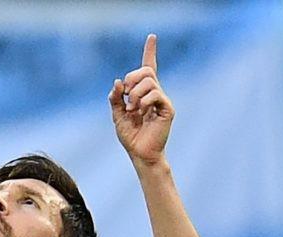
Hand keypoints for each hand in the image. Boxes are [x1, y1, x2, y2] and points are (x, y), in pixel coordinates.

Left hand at [108, 34, 174, 166]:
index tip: (152, 36)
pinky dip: (143, 101)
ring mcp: (162, 100)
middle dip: (132, 78)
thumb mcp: (117, 115)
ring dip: (135, 94)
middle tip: (125, 95)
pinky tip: (140, 111)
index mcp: (143, 93)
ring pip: (149, 81)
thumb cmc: (131, 136)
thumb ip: (115, 98)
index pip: (148, 67)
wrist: (140, 154)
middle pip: (145, 70)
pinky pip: (155, 94)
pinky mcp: (167, 109)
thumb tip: (118, 82)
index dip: (150, 51)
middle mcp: (155, 93)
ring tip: (132, 109)